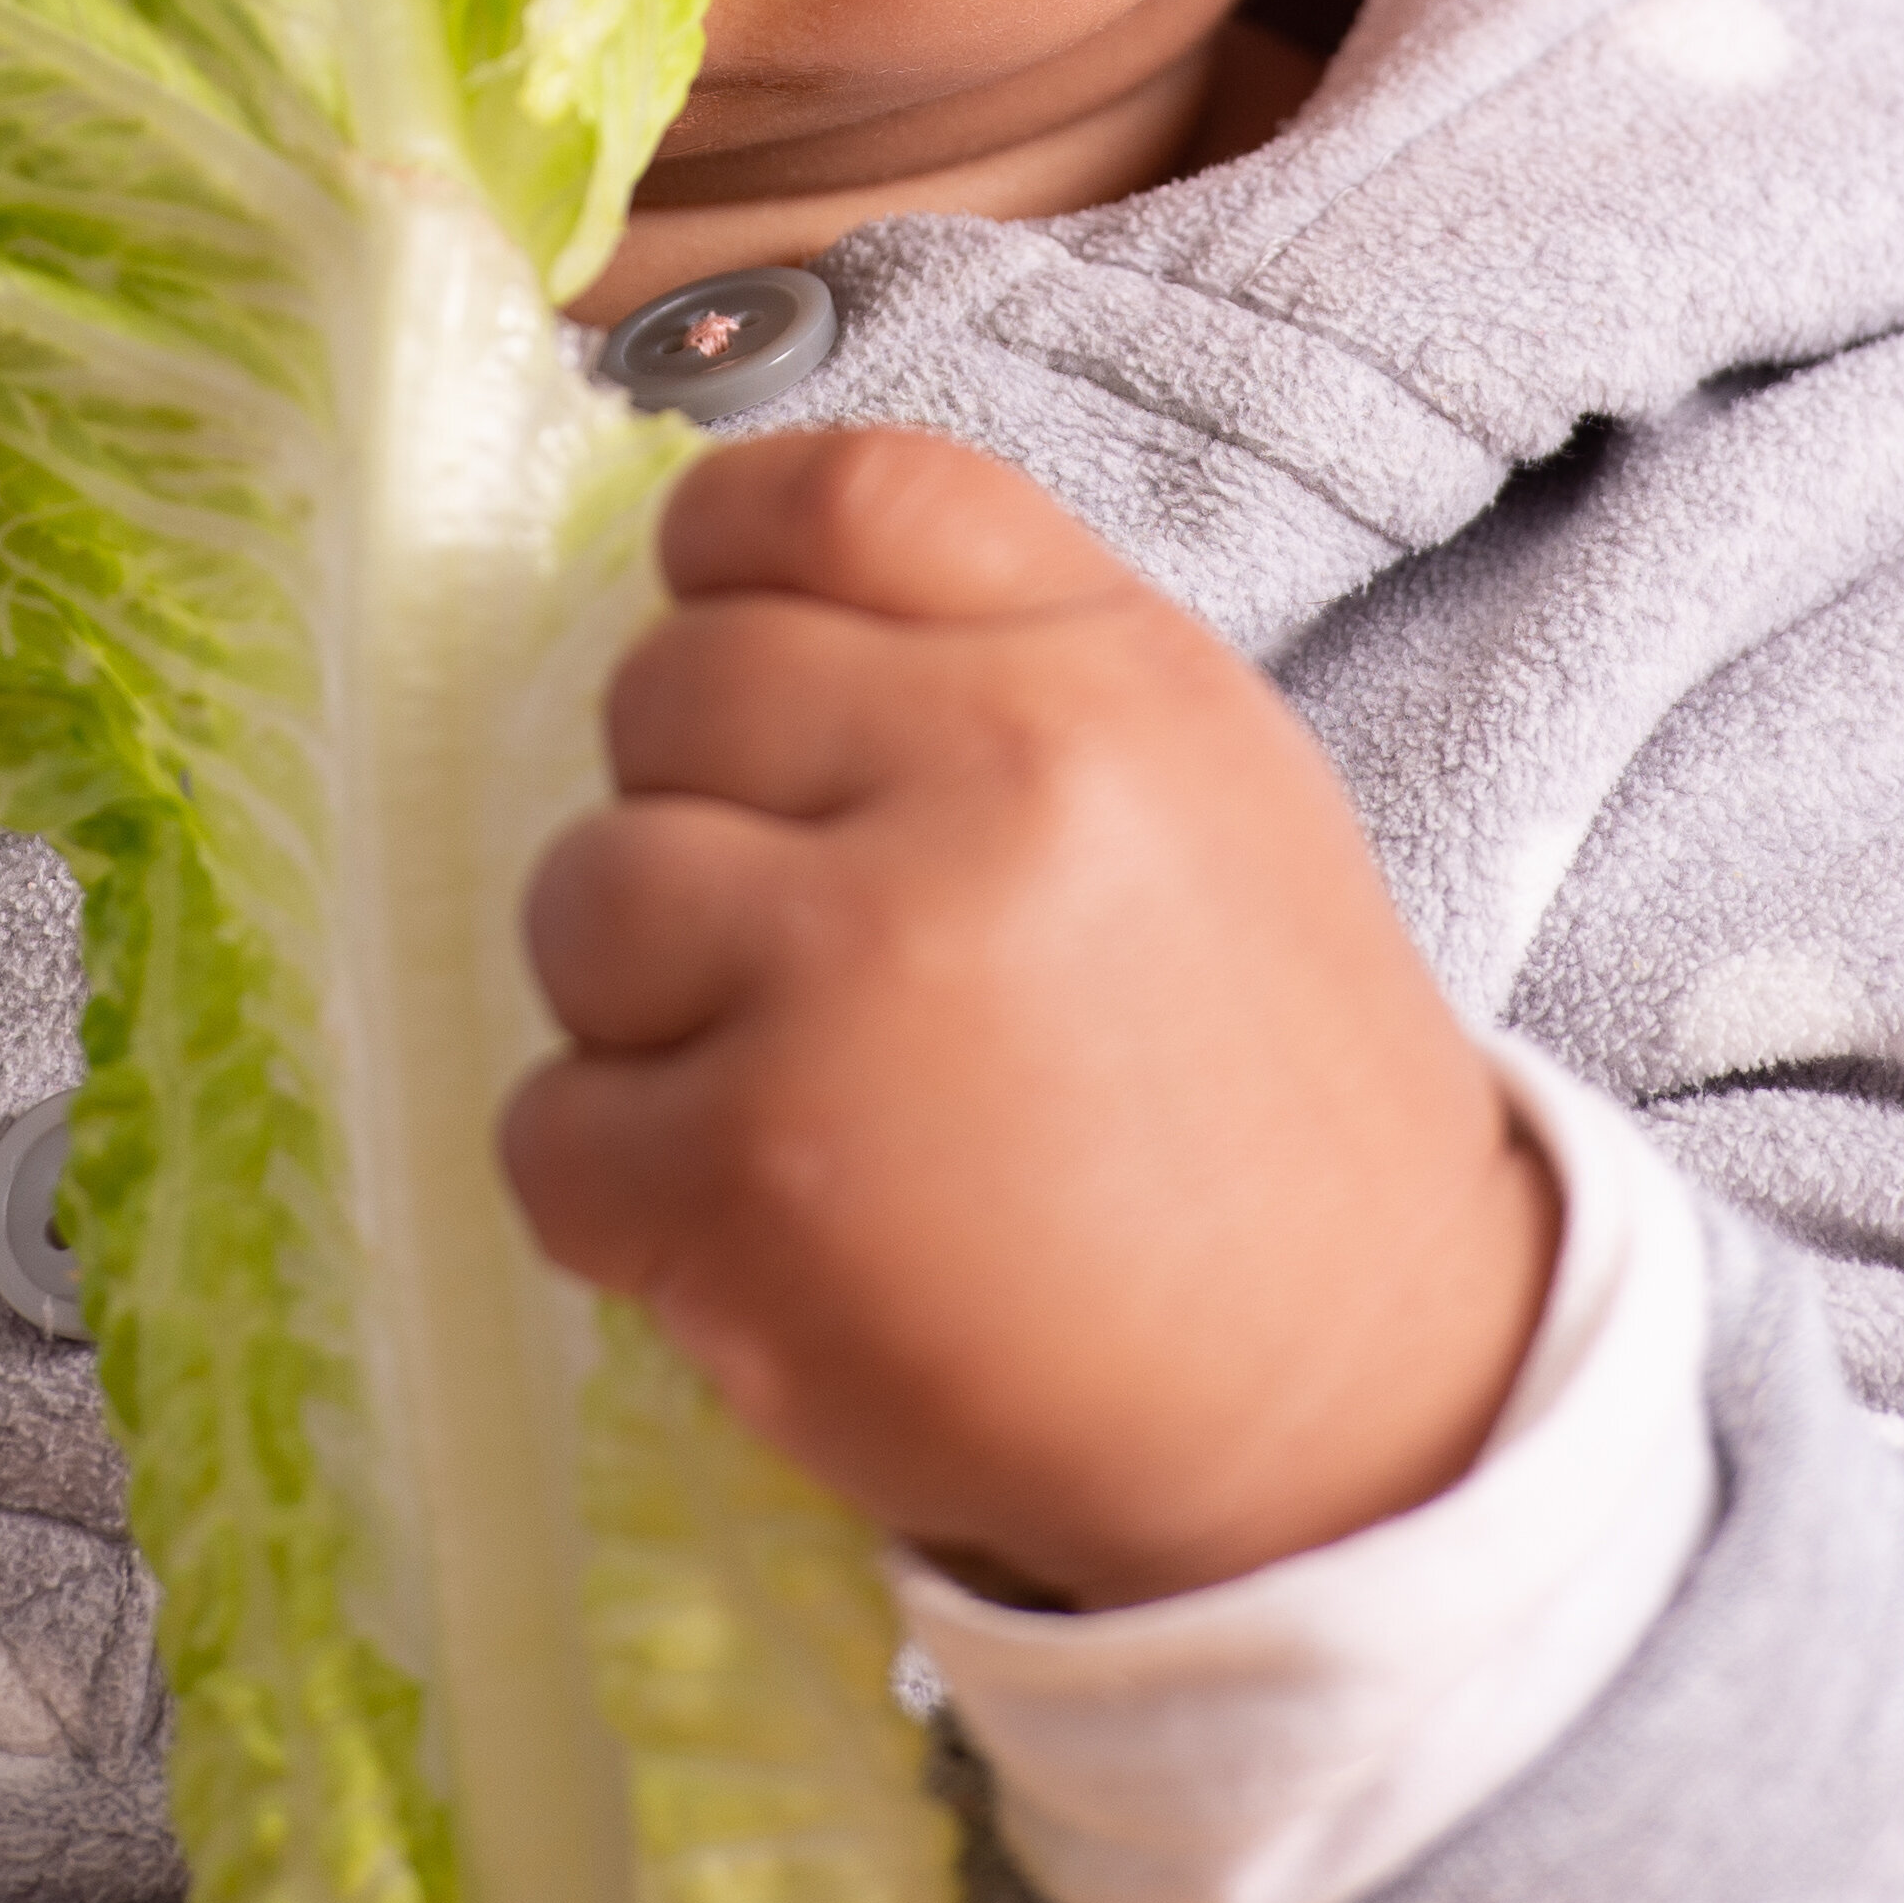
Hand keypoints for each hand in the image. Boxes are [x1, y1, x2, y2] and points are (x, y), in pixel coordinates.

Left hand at [501, 427, 1558, 1605]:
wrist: (1356, 1410)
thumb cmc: (1256, 1102)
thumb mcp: (1203, 797)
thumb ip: (999, 671)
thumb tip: (732, 603)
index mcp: (1105, 676)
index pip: (839, 492)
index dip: (729, 557)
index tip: (727, 651)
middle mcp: (991, 786)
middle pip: (668, 690)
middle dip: (692, 821)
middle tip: (800, 960)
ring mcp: (859, 972)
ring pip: (578, 897)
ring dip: (638, 1011)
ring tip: (787, 1100)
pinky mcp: (754, 1169)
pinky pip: (547, 1125)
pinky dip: (616, 1197)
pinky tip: (758, 1232)